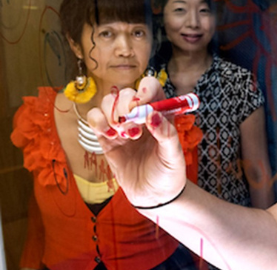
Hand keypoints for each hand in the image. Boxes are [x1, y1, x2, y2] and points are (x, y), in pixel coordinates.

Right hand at [87, 76, 186, 208]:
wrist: (154, 196)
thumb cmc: (169, 173)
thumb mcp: (173, 155)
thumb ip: (166, 134)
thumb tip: (153, 115)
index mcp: (160, 113)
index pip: (150, 87)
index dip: (143, 90)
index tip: (140, 106)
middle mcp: (140, 115)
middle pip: (125, 92)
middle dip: (124, 106)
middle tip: (132, 128)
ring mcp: (122, 126)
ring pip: (107, 102)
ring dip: (111, 115)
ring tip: (123, 135)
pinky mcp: (106, 139)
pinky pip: (95, 119)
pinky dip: (97, 122)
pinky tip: (110, 137)